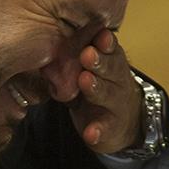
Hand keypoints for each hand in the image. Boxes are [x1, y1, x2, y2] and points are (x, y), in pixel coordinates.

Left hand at [67, 29, 143, 153]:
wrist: (123, 122)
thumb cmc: (100, 85)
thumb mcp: (89, 67)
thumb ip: (75, 54)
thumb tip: (45, 41)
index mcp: (111, 60)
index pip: (109, 48)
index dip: (105, 41)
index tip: (99, 35)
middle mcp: (117, 79)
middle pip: (112, 68)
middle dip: (99, 61)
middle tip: (87, 54)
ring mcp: (116, 104)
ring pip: (109, 94)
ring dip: (97, 88)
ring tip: (85, 81)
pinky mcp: (111, 127)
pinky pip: (105, 129)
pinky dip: (98, 131)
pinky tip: (91, 133)